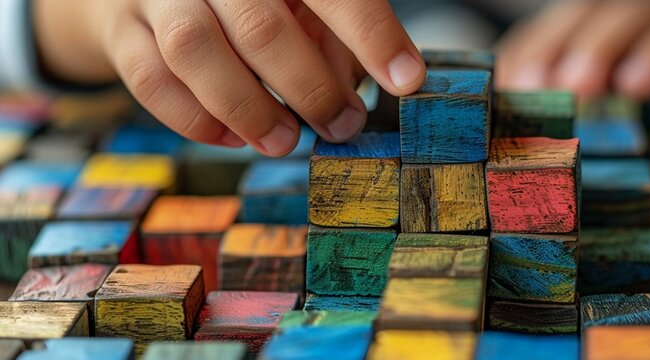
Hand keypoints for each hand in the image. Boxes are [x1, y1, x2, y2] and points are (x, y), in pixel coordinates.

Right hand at [34, 0, 425, 155]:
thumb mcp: (298, 3)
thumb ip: (330, 36)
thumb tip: (352, 88)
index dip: (371, 33)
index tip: (406, 79)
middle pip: (260, 27)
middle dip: (311, 89)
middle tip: (342, 125)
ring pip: (196, 53)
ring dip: (250, 110)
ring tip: (286, 140)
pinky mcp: (121, 29)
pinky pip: (152, 82)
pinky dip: (198, 121)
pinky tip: (235, 137)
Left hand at [496, 0, 649, 99]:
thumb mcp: (621, 109)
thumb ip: (582, 112)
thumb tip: (528, 147)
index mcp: (597, 27)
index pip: (548, 34)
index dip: (525, 58)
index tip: (506, 95)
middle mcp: (630, 12)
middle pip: (578, 15)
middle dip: (551, 51)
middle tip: (534, 90)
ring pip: (626, 13)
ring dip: (598, 49)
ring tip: (579, 90)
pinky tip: (640, 86)